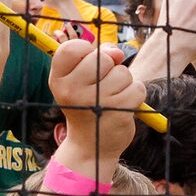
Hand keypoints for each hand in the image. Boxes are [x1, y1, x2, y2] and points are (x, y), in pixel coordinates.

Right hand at [49, 35, 144, 160]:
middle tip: (101, 88)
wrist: (90, 147)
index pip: (72, 48)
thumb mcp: (80, 80)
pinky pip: (137, 87)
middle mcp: (72, 90)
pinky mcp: (118, 111)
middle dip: (110, 68)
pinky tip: (122, 107)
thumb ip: (96, 57)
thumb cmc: (86, 106)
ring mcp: (96, 102)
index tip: (87, 66)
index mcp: (58, 80)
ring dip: (123, 84)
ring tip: (111, 100)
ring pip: (123, 73)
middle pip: (103, 58)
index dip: (86, 51)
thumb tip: (118, 53)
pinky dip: (135, 95)